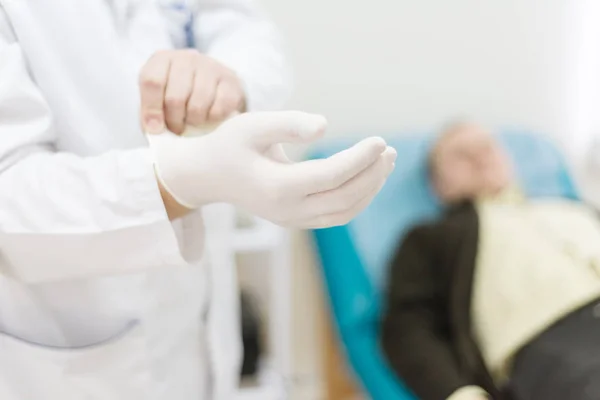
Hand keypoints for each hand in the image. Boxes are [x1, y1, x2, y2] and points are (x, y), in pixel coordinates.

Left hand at [139, 50, 245, 134]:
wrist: (214, 86)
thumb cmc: (180, 96)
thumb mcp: (159, 99)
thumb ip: (151, 113)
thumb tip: (154, 129)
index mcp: (162, 60)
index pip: (152, 81)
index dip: (152, 109)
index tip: (156, 129)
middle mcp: (186, 58)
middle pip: (175, 98)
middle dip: (175, 121)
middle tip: (178, 128)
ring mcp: (211, 67)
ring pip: (197, 105)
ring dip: (194, 121)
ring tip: (193, 122)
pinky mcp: (231, 81)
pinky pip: (219, 109)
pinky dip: (213, 119)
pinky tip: (209, 116)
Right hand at [148, 111, 396, 227]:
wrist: (210, 176)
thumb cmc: (230, 144)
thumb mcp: (252, 124)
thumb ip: (287, 123)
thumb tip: (325, 126)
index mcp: (277, 187)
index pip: (331, 176)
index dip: (360, 159)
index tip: (380, 140)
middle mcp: (287, 210)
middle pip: (344, 198)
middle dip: (372, 175)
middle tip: (389, 150)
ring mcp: (293, 220)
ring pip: (344, 211)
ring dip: (370, 189)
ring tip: (387, 162)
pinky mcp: (298, 220)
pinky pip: (336, 214)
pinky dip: (358, 198)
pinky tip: (369, 176)